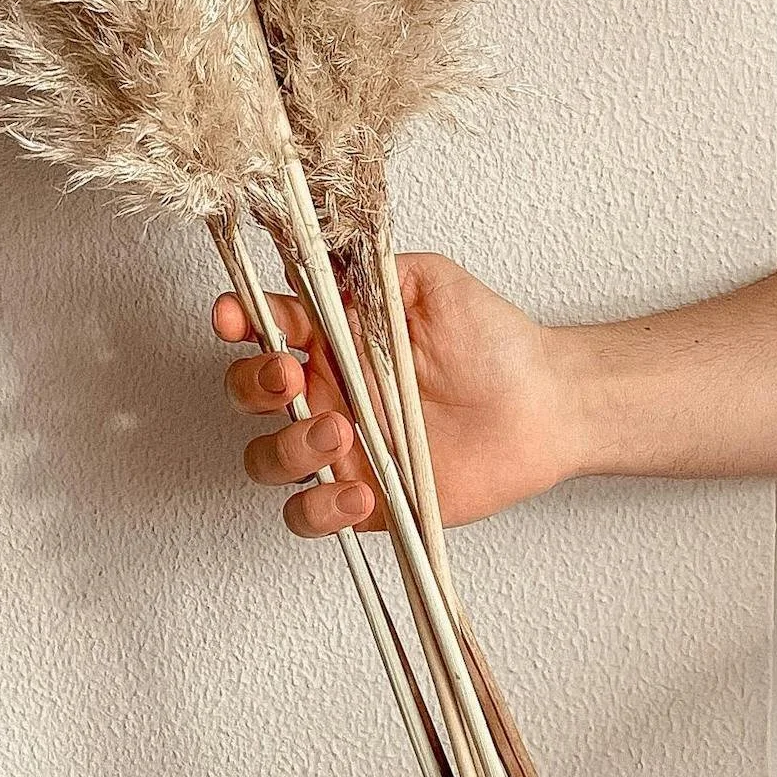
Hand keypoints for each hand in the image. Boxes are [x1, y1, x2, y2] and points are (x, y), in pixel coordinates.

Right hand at [210, 249, 577, 538]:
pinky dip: (320, 510)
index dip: (239, 320)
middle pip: (249, 394)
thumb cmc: (494, 343)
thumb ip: (369, 272)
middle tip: (291, 375)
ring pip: (268, 459)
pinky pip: (310, 516)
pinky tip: (359, 492)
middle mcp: (328, 392)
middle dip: (253, 384)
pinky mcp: (364, 499)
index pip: (266, 327)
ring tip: (339, 432)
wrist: (542, 406)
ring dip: (288, 448)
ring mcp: (341, 449)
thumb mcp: (429, 283)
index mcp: (334, 339)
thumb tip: (316, 261)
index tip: (234, 317)